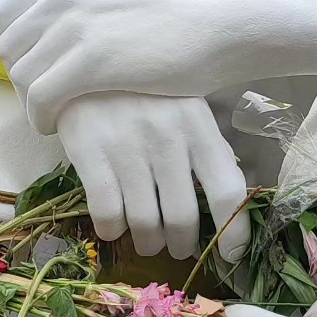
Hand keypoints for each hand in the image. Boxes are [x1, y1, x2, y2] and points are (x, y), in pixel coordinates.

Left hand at [0, 0, 316, 132]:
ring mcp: (72, 26)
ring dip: (32, 102)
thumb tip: (53, 31)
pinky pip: (39, 99)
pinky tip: (59, 126)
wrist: (222, 23)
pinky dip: (42, 118)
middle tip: (49, 100)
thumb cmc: (178, 18)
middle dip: (22, 80)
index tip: (37, 72)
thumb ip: (80, 6)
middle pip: (8, 48)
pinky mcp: (88, 61)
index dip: (14, 50)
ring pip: (20, 76)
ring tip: (57, 115)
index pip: (2, 15)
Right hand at [56, 92, 249, 261]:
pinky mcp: (88, 151)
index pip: (227, 191)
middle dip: (182, 244)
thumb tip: (232, 202)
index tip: (231, 254)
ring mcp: (125, 144)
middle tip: (178, 246)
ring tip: (148, 241)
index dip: (233, 232)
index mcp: (198, 124)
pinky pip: (106, 214)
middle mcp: (166, 136)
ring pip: (144, 222)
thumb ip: (209, 149)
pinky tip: (115, 226)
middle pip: (182, 217)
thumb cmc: (144, 92)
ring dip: (148, 243)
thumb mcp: (185, 108)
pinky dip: (112, 231)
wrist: (83, 61)